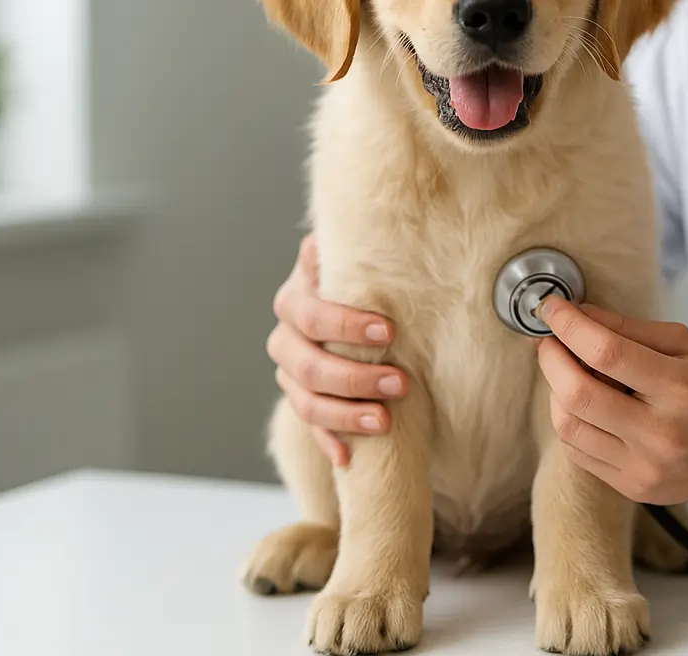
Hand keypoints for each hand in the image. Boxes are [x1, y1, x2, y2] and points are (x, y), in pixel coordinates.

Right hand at [266, 235, 408, 465]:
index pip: (311, 315)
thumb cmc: (364, 282)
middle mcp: (285, 339)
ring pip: (306, 402)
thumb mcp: (359, 261)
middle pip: (308, 366)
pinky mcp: (303, 402)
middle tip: (401, 383)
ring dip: (345, 415)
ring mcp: (290, 375)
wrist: (351, 307)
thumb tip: (352, 229)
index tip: (390, 332)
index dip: (346, 325)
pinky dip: (329, 443)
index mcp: (295, 300)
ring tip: (384, 420)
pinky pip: (310, 429)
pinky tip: (348, 457)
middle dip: (356, 378)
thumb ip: (356, 247)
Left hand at [536, 299, 687, 533]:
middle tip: (550, 340)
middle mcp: (662, 433)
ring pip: (569, 427)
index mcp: (682, 388)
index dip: (569, 326)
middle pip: (578, 394)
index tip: (551, 308)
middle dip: (551, 359)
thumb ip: (632, 329)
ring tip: (569, 373)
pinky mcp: (634, 488)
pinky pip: (578, 453)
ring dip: (556, 391)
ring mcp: (645, 467)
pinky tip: (586, 406)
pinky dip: (571, 421)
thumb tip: (579, 313)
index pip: (607, 353)